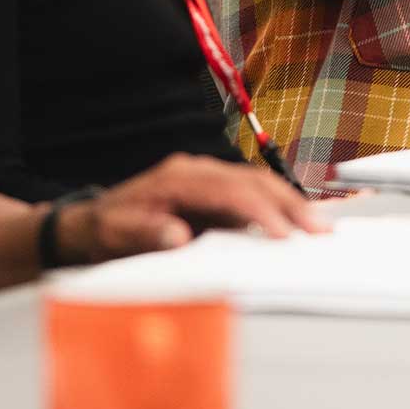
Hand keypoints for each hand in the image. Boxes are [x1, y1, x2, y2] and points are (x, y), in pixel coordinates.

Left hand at [59, 155, 327, 263]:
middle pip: (254, 181)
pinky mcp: (214, 196)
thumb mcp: (114, 235)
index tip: (283, 235)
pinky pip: (253, 197)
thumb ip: (144, 234)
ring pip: (259, 186)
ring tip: (320, 229)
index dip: (260, 212)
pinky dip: (279, 210)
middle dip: (290, 205)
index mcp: (178, 177)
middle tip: (319, 231)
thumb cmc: (103, 231)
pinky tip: (298, 225)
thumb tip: (178, 236)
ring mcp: (208, 181)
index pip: (230, 190)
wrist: (89, 226)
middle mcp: (198, 172)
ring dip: (291, 206)